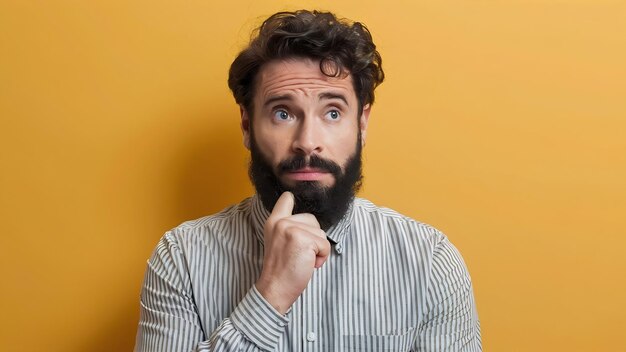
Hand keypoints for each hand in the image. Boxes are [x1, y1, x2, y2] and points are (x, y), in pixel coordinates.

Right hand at [255, 192, 330, 313]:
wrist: (274, 289)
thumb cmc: (281, 270)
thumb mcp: (279, 242)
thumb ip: (288, 228)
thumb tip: (310, 220)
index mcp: (274, 222)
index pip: (286, 199)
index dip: (293, 199)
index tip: (292, 196)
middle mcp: (282, 222)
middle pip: (313, 220)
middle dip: (313, 238)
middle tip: (298, 254)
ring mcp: (292, 229)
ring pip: (321, 234)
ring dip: (318, 250)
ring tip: (302, 260)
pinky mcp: (303, 239)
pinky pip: (325, 245)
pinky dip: (321, 257)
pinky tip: (308, 264)